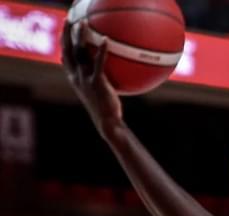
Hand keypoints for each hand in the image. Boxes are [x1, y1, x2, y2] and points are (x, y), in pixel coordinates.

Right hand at [61, 21, 122, 136]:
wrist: (107, 123)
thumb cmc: (105, 110)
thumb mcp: (96, 95)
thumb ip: (95, 82)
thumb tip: (103, 76)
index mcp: (74, 80)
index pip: (65, 58)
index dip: (62, 44)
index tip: (64, 33)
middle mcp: (76, 77)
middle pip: (67, 50)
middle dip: (66, 33)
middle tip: (69, 19)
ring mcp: (85, 79)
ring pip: (79, 52)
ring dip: (80, 36)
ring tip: (83, 23)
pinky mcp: (96, 82)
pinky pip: (98, 62)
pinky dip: (102, 50)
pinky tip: (106, 40)